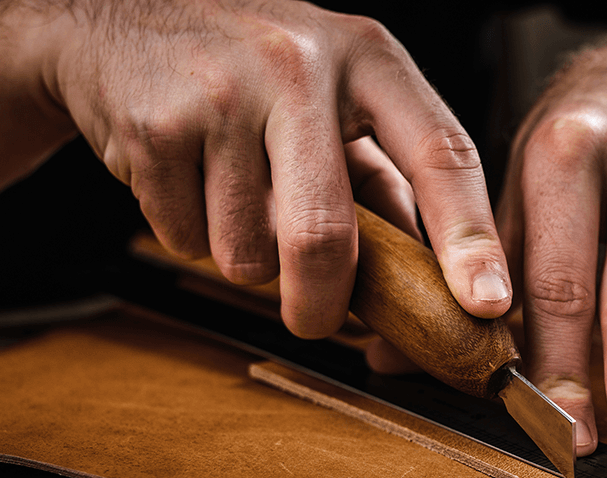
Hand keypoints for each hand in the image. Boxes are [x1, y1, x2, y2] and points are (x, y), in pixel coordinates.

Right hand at [46, 0, 509, 336]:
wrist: (117, 19)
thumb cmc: (253, 72)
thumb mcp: (337, 100)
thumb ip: (388, 183)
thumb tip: (439, 281)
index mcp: (370, 59)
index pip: (442, 154)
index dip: (471, 239)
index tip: (489, 304)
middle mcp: (303, 65)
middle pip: (325, 235)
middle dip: (322, 304)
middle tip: (315, 318)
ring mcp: (224, 91)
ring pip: (247, 252)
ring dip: (244, 257)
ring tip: (233, 195)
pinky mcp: (156, 123)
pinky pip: (185, 238)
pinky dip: (190, 236)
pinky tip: (189, 180)